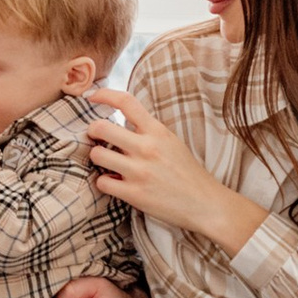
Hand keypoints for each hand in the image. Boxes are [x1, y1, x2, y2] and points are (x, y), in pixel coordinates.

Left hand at [83, 87, 264, 254]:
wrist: (205, 203)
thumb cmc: (187, 172)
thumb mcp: (171, 141)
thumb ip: (147, 130)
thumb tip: (120, 121)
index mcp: (157, 130)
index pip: (125, 102)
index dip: (104, 94)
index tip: (92, 97)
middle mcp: (147, 147)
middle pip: (101, 128)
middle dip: (92, 132)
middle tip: (96, 138)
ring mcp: (139, 171)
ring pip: (97, 155)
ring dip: (97, 158)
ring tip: (107, 163)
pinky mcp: (134, 194)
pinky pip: (102, 182)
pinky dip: (104, 182)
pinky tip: (114, 183)